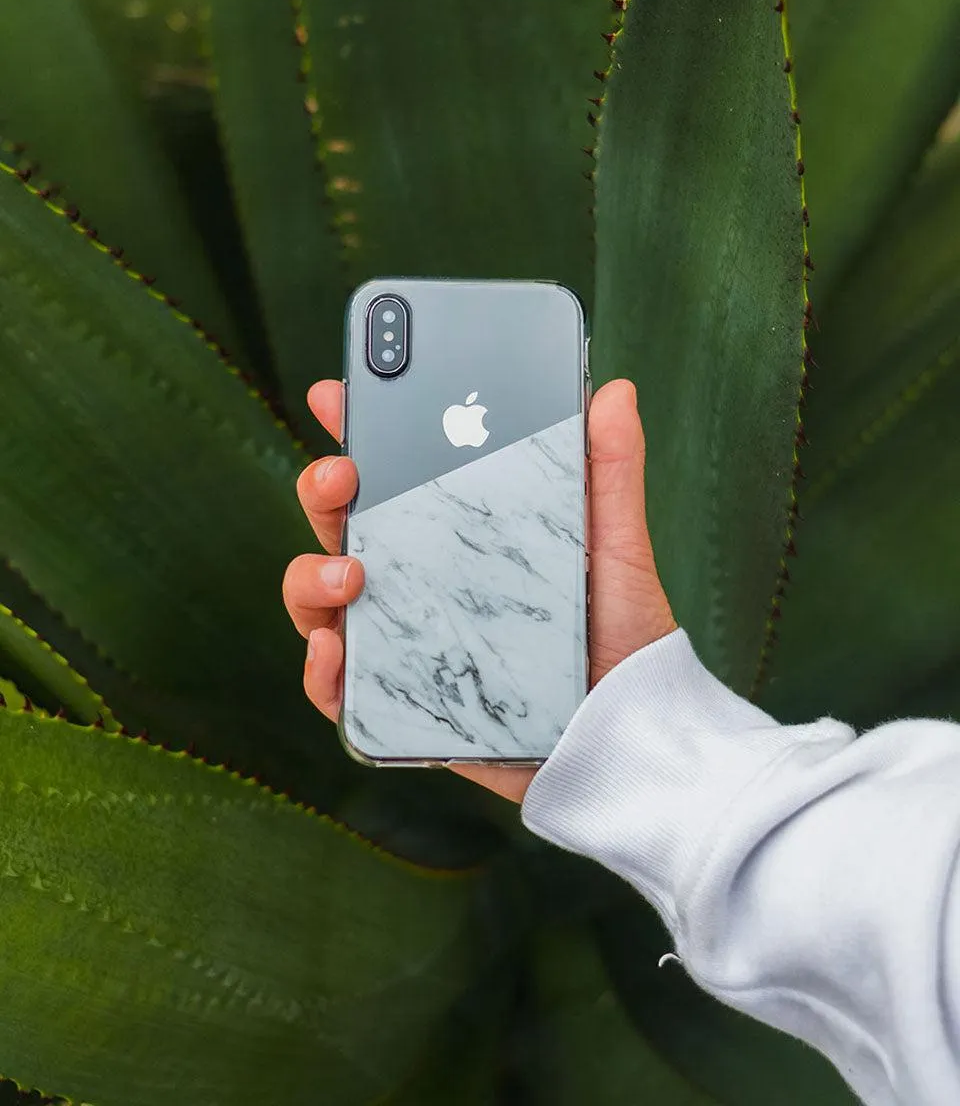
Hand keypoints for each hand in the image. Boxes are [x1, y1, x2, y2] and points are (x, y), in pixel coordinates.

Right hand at [283, 378, 674, 803]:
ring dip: (310, 577)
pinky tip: (334, 648)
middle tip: (342, 475)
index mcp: (459, 533)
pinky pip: (338, 688)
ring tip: (348, 573)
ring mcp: (404, 639)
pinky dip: (320, 669)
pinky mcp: (402, 703)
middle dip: (322, 491)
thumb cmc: (621, 635)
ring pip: (321, 599)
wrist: (630, 734)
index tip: (338, 395)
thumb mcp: (617, 544)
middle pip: (343, 527)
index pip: (394, 475)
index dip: (358, 432)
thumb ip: (611, 469)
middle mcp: (420, 580)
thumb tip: (616, 390)